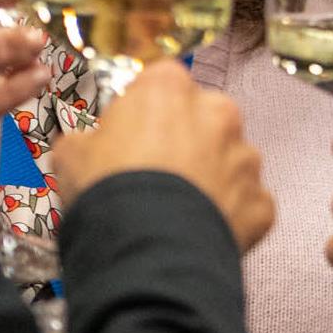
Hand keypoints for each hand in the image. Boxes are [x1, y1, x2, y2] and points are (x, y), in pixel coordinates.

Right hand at [55, 62, 275, 249]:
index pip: (161, 82)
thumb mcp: (72, 154)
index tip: (131, 133)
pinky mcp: (260, 202)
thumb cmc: (110, 193)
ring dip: (210, 177)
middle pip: (203, 118)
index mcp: (169, 88)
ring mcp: (245, 158)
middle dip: (185, 140)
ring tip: (177, 208)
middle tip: (156, 173)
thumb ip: (87, 139)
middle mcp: (217, 113)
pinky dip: (229, 215)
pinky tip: (200, 230)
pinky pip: (247, 203)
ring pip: (230, 160)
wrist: (146, 250)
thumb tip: (84, 148)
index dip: (144, 110)